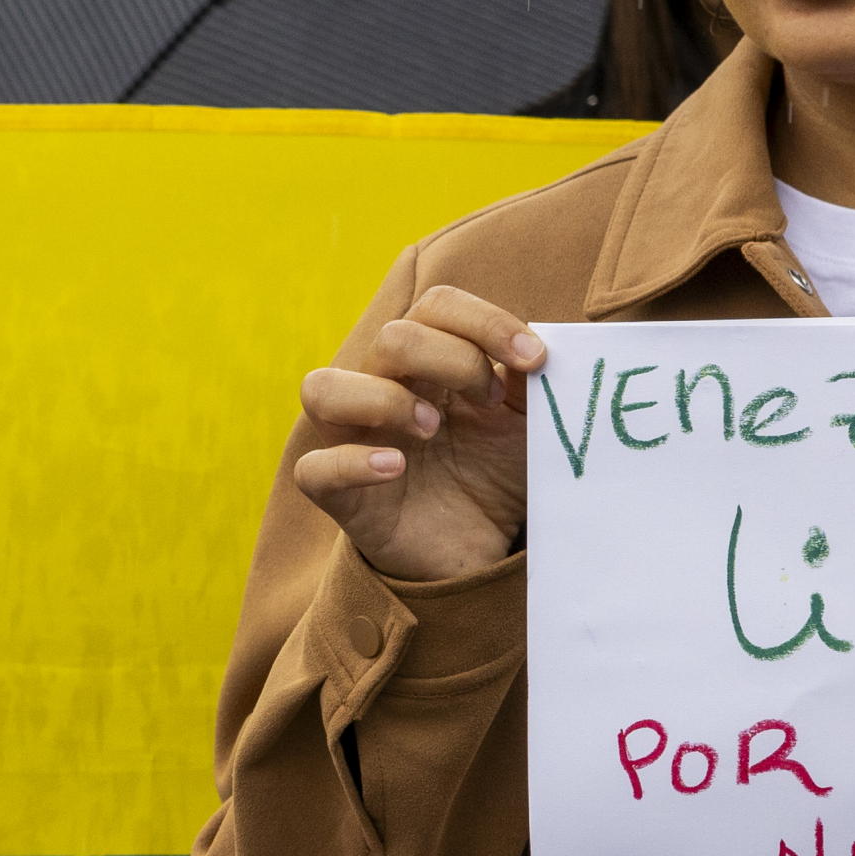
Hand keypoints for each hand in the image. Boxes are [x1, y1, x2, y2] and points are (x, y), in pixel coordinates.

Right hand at [291, 284, 549, 581]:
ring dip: (384, 399)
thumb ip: (533, 382)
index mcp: (428, 363)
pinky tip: (394, 467)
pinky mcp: (341, 495)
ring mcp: (354, 441)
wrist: (483, 548)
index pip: (436, 306)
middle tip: (489, 402)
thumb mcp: (529, 423)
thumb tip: (542, 347)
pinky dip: (349, 463)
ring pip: (323, 389)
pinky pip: (312, 470)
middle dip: (451, 360)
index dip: (484, 321)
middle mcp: (383, 390)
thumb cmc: (496, 473)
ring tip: (431, 429)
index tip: (533, 359)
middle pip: (390, 337)